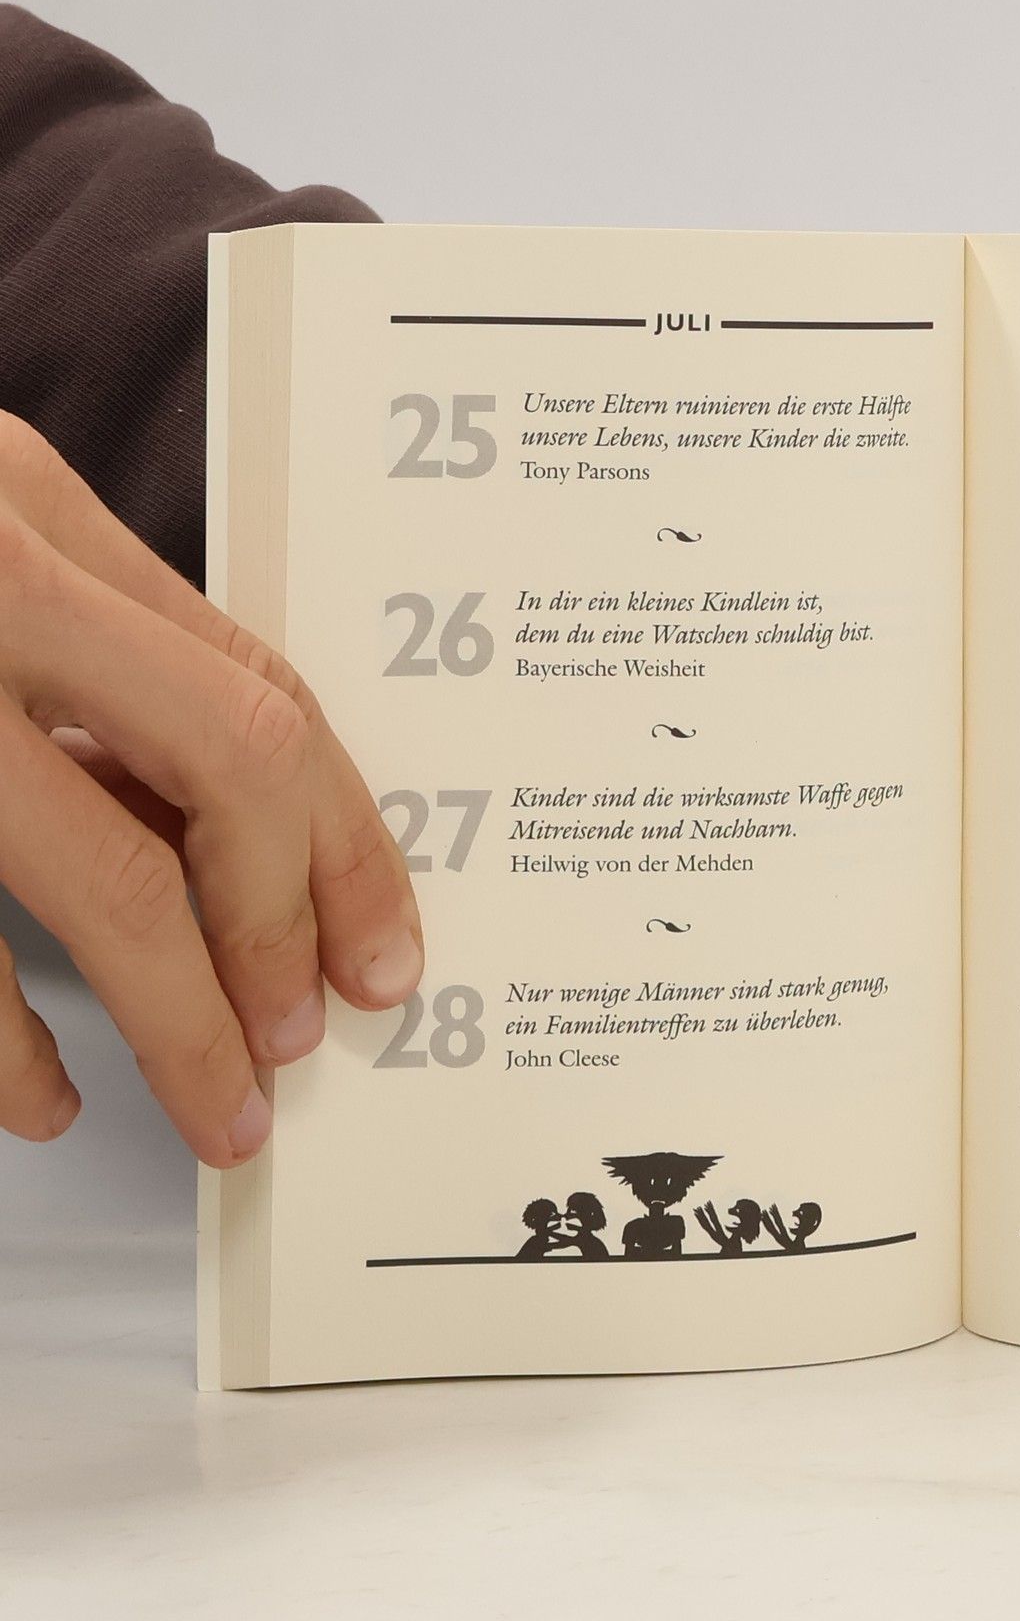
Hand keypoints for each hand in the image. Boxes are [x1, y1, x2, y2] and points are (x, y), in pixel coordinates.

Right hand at [0, 414, 422, 1164]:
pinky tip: (39, 1104)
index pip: (260, 688)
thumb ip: (78, 645)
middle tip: (310, 1032)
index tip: (381, 946)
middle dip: (289, 922)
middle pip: (226, 764)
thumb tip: (218, 817)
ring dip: (184, 1018)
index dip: (344, 837)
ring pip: (100, 880)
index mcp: (22, 513)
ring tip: (224, 1107)